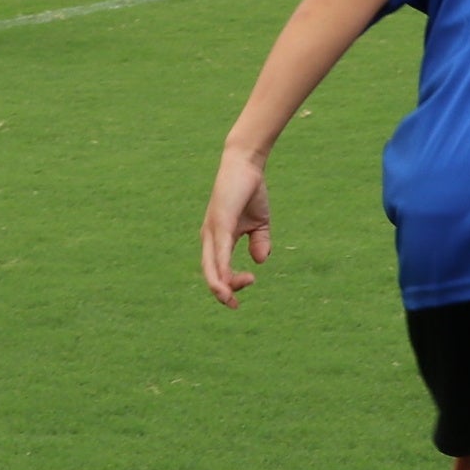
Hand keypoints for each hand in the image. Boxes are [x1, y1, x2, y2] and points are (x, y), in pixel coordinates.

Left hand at [201, 149, 271, 305]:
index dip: (230, 284)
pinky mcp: (219, 222)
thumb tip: (259, 262)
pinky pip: (218, 250)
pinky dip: (221, 267)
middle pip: (210, 273)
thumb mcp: (260, 223)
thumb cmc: (250, 191)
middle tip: (234, 304)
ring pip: (209, 266)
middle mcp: (210, 237)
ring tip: (228, 299)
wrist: (247, 164)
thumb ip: (260, 243)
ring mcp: (213, 230)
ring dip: (218, 286)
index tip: (250, 282)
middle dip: (221, 292)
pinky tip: (227, 279)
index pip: (218, 270)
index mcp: (218, 239)